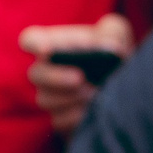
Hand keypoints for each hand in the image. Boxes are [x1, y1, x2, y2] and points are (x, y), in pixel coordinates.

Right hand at [19, 15, 133, 135]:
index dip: (34, 44)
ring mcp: (49, 97)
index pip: (30, 40)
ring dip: (71, 97)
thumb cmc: (112, 52)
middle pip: (35, 74)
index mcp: (52, 44)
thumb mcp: (116, 33)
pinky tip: (94, 109)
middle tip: (80, 77)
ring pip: (45, 100)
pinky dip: (77, 116)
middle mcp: (44, 71)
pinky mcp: (59, 120)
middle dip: (56, 77)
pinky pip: (59, 121)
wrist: (123, 84)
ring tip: (95, 93)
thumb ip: (112, 31)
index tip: (47, 50)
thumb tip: (107, 48)